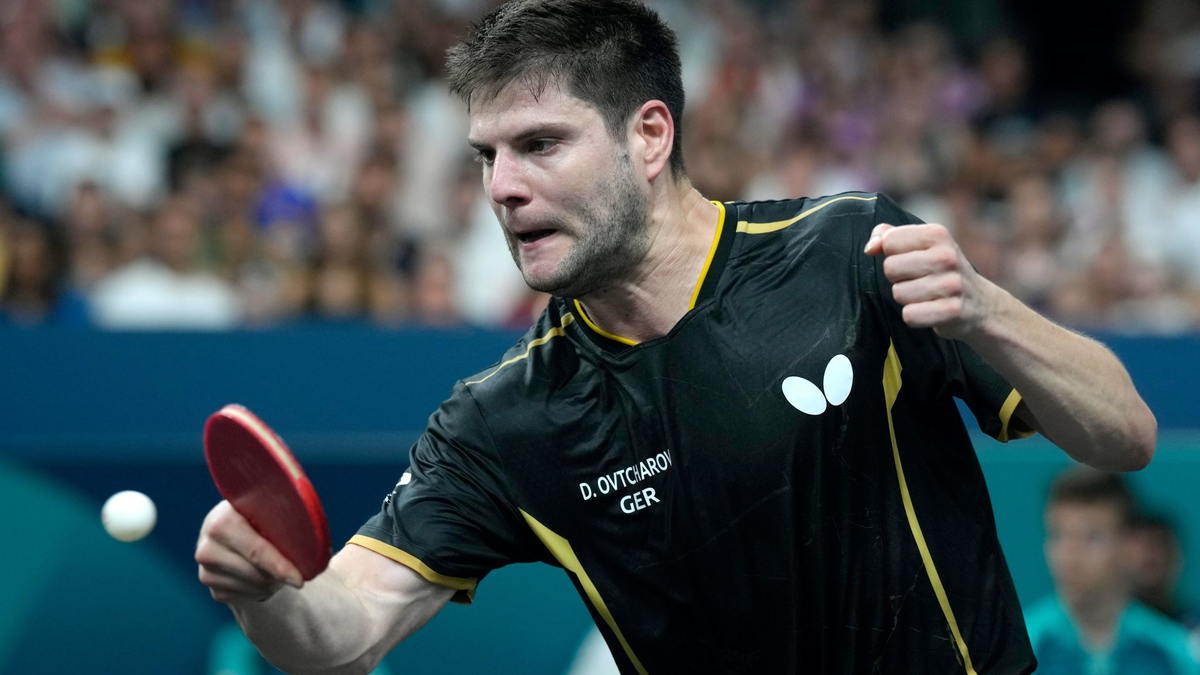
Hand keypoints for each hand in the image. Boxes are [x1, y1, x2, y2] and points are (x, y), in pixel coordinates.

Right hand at [196, 500, 304, 604]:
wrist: (234, 531)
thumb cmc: (261, 519)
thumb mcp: (270, 513)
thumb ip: (285, 523)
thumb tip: (311, 548)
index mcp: (222, 520)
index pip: (256, 550)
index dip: (280, 566)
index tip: (299, 580)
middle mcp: (207, 547)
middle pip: (256, 574)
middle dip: (280, 575)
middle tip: (296, 571)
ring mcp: (206, 571)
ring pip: (255, 587)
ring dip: (273, 582)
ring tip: (276, 567)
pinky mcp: (213, 589)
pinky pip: (248, 598)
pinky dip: (262, 590)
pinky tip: (261, 575)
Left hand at [863, 223, 994, 339]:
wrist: (982, 305)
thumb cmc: (942, 271)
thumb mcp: (923, 245)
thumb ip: (890, 236)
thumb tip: (870, 247)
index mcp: (937, 234)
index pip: (889, 240)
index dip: (892, 254)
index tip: (908, 259)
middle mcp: (946, 256)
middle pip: (890, 268)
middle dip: (898, 278)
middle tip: (918, 280)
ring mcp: (951, 284)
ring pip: (898, 293)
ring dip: (907, 299)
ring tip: (926, 295)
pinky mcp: (952, 310)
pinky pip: (910, 315)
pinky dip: (915, 317)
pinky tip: (930, 311)